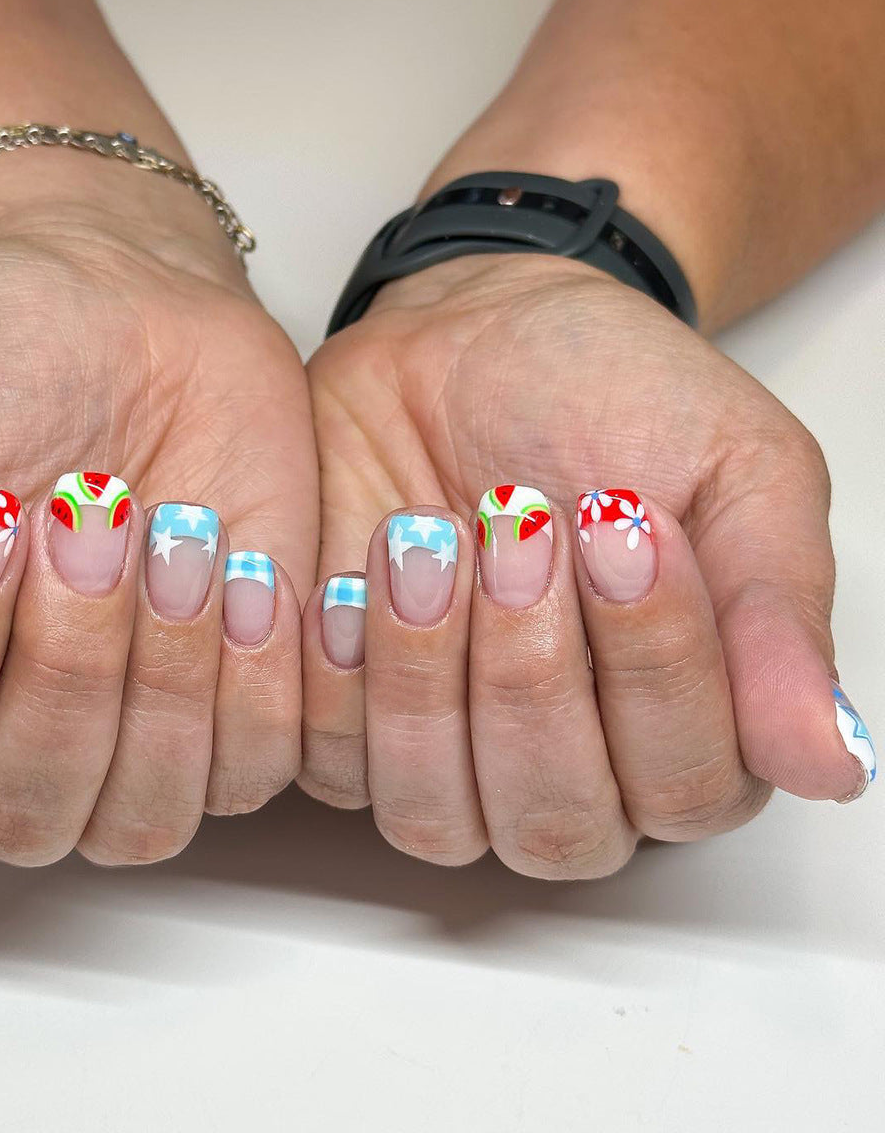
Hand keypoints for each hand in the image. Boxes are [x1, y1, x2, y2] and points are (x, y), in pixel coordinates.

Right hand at [0, 165, 316, 865]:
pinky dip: (253, 677)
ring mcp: (132, 740)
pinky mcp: (235, 710)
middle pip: (24, 809)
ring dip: (159, 668)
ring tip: (171, 528)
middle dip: (62, 655)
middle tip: (85, 508)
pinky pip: (251, 770)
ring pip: (142, 813)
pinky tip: (242, 570)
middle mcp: (11, 746)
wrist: (125, 308)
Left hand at [302, 253, 871, 876]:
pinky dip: (338, 673)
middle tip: (519, 526)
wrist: (462, 338)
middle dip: (532, 674)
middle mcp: (569, 770)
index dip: (657, 669)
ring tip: (427, 533)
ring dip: (425, 676)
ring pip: (435, 815)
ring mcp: (447, 759)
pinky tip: (348, 579)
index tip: (627, 521)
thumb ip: (774, 613)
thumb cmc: (606, 396)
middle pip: (557, 823)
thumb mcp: (735, 468)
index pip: (688, 788)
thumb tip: (832, 763)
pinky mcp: (347, 724)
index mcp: (687, 730)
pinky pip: (328, 764)